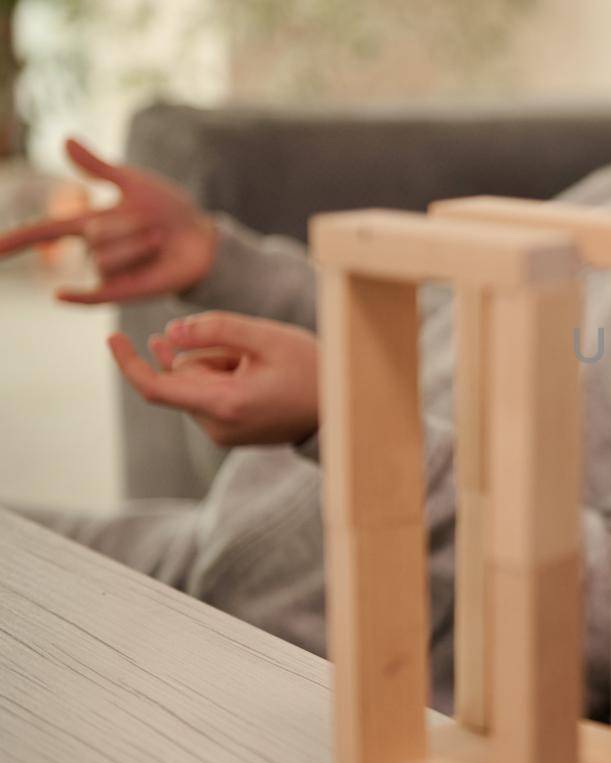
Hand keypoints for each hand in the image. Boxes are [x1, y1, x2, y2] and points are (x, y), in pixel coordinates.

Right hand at [0, 138, 217, 303]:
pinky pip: (93, 297)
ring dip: (140, 246)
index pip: (43, 231)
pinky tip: (59, 295)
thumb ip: (97, 167)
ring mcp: (108, 273)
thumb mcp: (134, 183)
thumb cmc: (169, 209)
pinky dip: (77, 296)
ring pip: (107, 259)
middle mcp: (94, 250)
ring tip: (159, 244)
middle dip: (129, 227)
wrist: (204, 238)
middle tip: (155, 226)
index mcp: (90, 222)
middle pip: (94, 236)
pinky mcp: (124, 293)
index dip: (14, 240)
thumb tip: (64, 139)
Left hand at [109, 312, 320, 447]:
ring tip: (262, 367)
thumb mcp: (268, 337)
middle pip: (183, 377)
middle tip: (250, 351)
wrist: (344, 411)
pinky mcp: (231, 433)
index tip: (112, 336)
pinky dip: (225, 379)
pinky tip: (257, 375)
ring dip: (219, 365)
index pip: (155, 387)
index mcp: (223, 404)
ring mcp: (223, 434)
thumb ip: (216, 328)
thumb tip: (170, 332)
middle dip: (205, 354)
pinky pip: (210, 397)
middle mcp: (216, 427)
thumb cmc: (313, 371)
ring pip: (197, 385)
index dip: (128, 361)